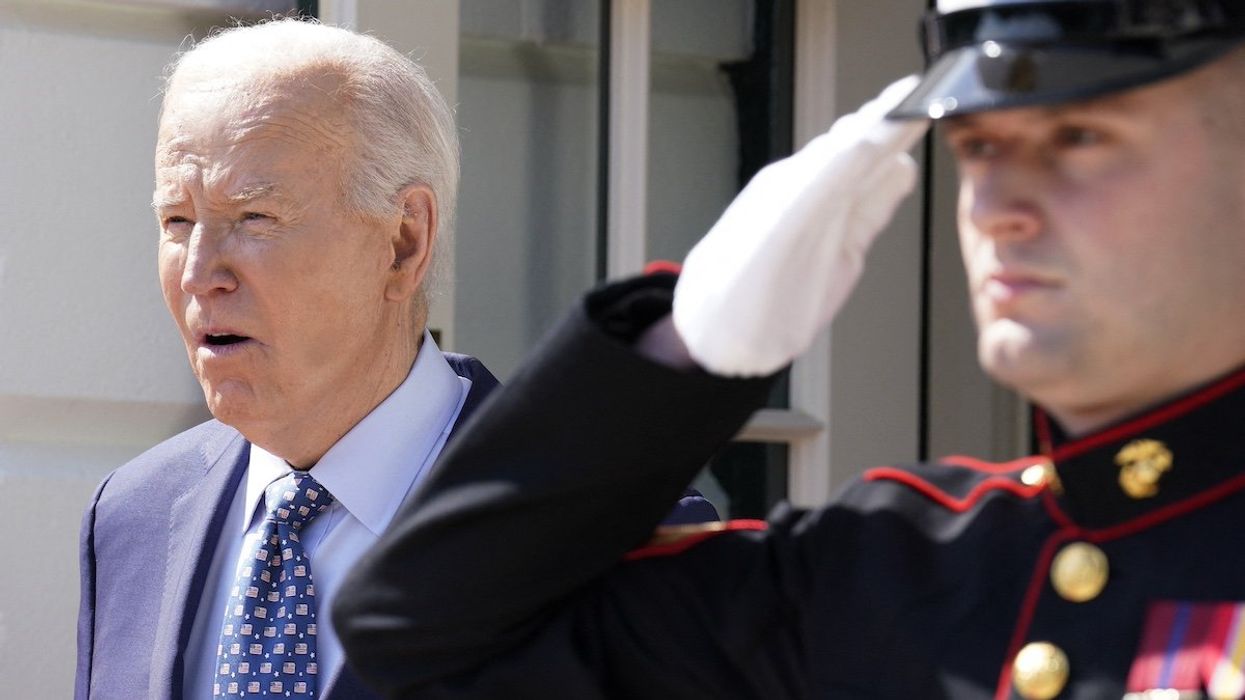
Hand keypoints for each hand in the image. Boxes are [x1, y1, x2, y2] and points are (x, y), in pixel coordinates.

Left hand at [671, 76, 929, 375]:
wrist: (720, 341)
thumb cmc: (735, 292)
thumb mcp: (779, 233)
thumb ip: (822, 185)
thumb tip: (864, 140)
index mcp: (794, 183)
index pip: (851, 139)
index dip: (884, 116)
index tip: (916, 91)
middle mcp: (811, 195)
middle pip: (863, 147)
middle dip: (893, 120)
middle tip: (930, 94)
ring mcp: (827, 223)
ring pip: (869, 173)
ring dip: (893, 146)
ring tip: (920, 116)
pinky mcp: (839, 250)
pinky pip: (870, 209)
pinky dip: (889, 188)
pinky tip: (901, 171)